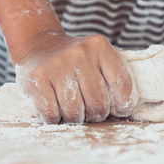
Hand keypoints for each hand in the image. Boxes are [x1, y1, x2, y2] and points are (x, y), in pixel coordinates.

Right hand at [14, 32, 138, 123]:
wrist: (38, 44)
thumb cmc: (75, 60)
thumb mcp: (97, 56)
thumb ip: (112, 75)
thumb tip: (125, 108)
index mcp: (99, 46)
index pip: (121, 81)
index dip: (125, 102)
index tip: (121, 110)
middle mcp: (79, 53)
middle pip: (98, 102)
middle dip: (97, 114)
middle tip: (93, 113)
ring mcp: (57, 65)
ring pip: (74, 111)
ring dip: (76, 118)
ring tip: (74, 110)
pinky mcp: (37, 78)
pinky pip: (52, 113)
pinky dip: (55, 118)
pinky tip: (57, 109)